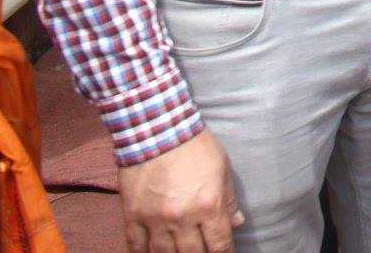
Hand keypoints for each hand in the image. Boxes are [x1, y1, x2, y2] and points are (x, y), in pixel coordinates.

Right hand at [118, 128, 240, 252]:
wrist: (157, 130)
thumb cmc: (195, 146)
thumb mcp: (222, 168)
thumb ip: (229, 199)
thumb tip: (237, 223)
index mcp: (208, 206)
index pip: (220, 243)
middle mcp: (182, 218)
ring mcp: (154, 219)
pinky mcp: (133, 215)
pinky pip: (135, 245)